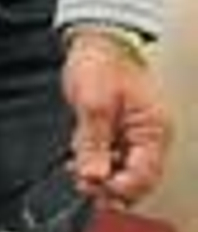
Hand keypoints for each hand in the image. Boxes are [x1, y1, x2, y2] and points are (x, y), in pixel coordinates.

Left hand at [61, 31, 172, 205]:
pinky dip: (97, 162)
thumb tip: (93, 177)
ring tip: (77, 172)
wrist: (98, 42)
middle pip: (136, 178)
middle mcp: (150, 137)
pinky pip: (112, 157)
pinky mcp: (122, 132)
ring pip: (123, 170)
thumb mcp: (93, 106)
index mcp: (153, 131)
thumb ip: (93, 144)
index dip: (118, 188)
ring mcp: (136, 135)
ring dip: (100, 175)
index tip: (93, 189)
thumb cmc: (101, 65)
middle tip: (82, 186)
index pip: (143, 175)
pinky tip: (79, 162)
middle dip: (109, 186)